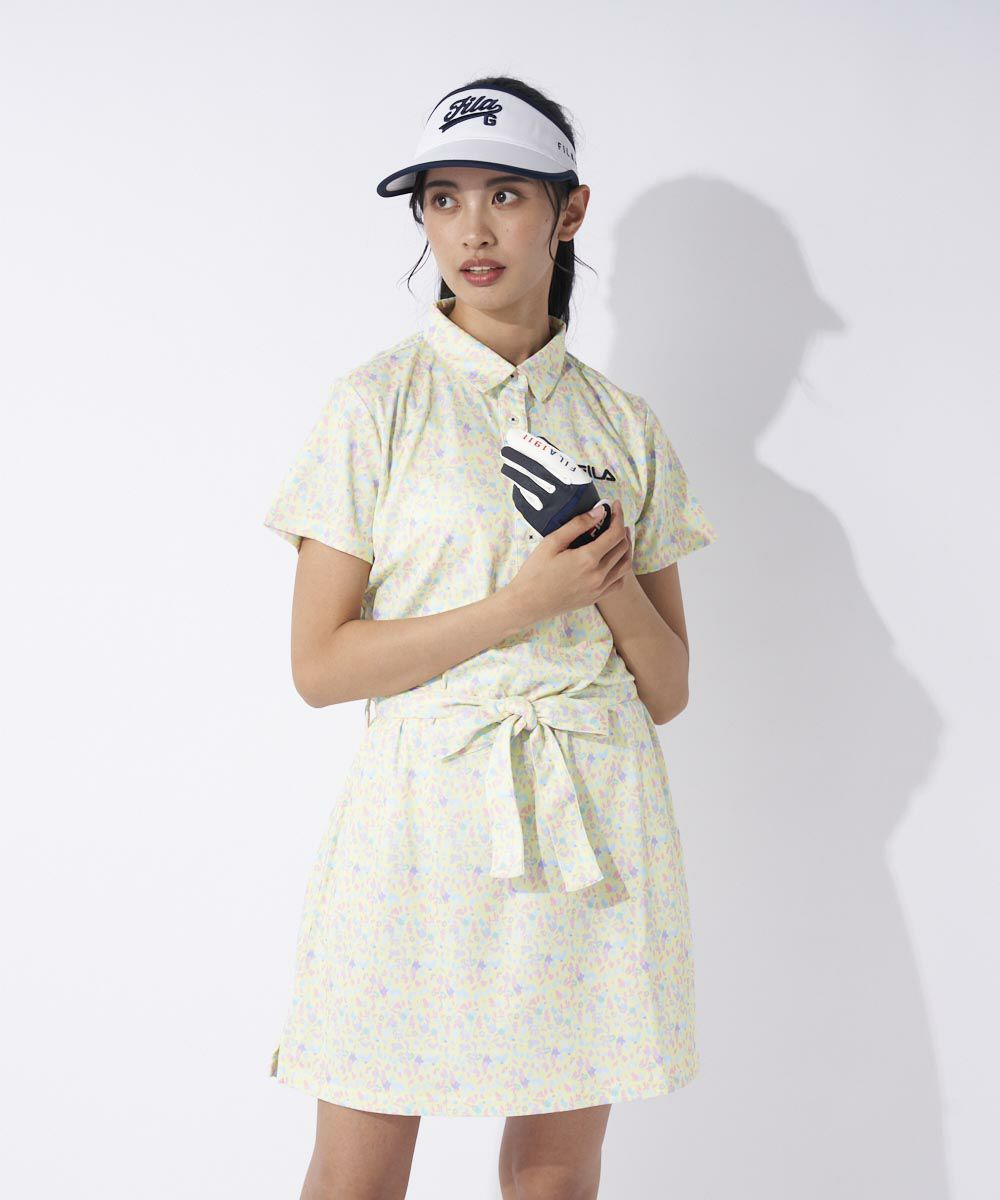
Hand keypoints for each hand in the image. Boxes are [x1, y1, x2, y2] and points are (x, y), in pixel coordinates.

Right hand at [503, 497, 632, 625]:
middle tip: (615, 519)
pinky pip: (618, 582)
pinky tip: (614, 561)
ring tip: (619, 537)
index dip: (619, 516)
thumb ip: (577, 524)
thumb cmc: (535, 572)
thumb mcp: (552, 542)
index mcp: (588, 559)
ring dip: (626, 548)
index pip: (615, 534)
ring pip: (625, 565)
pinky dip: (621, 568)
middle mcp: (598, 575)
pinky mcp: (595, 597)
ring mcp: (599, 588)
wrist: (527, 603)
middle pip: (623, 548)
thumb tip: (599, 512)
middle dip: (622, 529)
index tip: (615, 505)